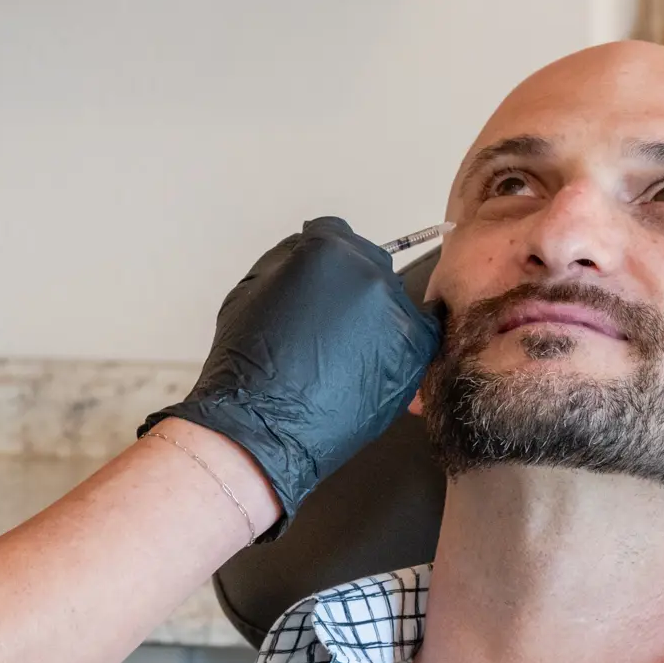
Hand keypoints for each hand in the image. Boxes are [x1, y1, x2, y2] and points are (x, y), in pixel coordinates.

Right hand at [143, 217, 442, 536]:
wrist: (263, 427)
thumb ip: (288, 261)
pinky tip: (368, 367)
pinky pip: (414, 337)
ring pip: (391, 303)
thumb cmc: (249, 368)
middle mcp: (368, 272)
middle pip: (368, 265)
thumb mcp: (250, 291)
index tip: (322, 282)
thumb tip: (308, 252)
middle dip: (349, 289)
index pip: (335, 236)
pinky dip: (395, 349)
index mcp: (326, 250)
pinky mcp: (414, 349)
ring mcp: (395, 310)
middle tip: (330, 327)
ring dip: (373, 321)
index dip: (323, 264)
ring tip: (344, 356)